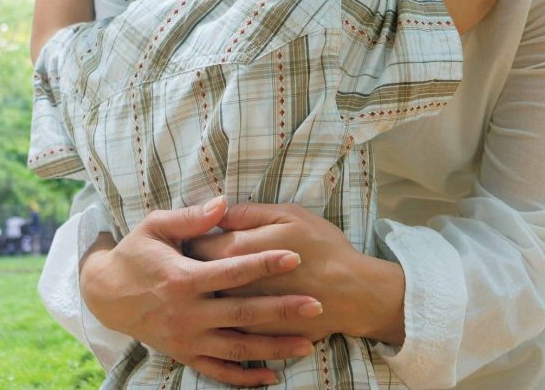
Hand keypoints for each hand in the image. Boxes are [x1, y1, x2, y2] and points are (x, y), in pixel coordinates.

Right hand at [80, 197, 323, 386]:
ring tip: (307, 344)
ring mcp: (186, 338)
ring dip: (273, 347)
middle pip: (242, 314)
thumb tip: (223, 202)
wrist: (105, 294)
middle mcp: (186, 313)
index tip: (294, 256)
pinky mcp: (183, 354)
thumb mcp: (155, 227)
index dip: (264, 263)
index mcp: (182, 278)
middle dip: (281, 310)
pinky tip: (272, 375)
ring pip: (237, 347)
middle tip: (316, 306)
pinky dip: (245, 377)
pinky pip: (218, 370)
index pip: (232, 271)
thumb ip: (191, 218)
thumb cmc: (136, 254)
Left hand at [187, 203, 406, 344]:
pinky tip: (226, 308)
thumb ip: (248, 213)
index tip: (192, 233)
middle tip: (195, 256)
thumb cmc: (322, 247)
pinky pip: (226, 325)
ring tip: (208, 281)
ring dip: (203, 290)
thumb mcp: (289, 215)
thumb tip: (219, 210)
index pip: (196, 242)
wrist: (352, 293)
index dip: (192, 236)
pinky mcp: (252, 334)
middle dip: (192, 263)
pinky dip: (221, 316)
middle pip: (196, 273)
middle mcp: (231, 284)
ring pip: (208, 300)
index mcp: (236, 250)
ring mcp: (240, 313)